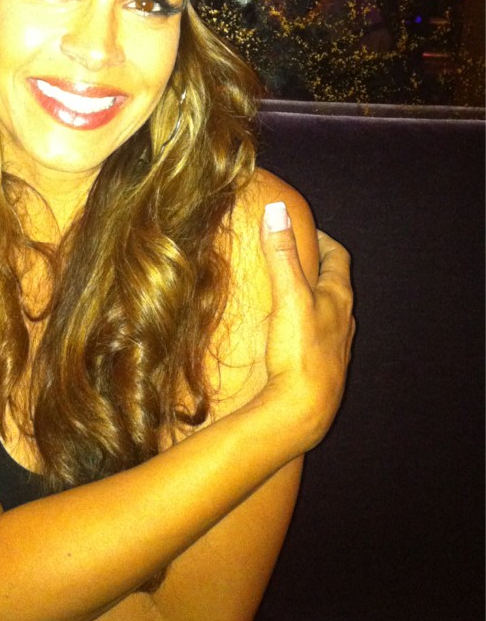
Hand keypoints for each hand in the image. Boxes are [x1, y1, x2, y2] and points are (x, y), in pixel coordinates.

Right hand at [259, 203, 354, 452]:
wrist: (303, 411)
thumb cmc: (299, 351)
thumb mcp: (288, 295)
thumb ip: (281, 253)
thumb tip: (276, 209)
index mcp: (339, 298)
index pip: (338, 257)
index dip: (323, 240)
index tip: (304, 230)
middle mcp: (344, 320)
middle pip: (335, 284)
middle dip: (316, 267)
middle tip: (293, 257)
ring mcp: (336, 346)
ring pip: (329, 312)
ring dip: (313, 297)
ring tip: (289, 292)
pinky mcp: (324, 368)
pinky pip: (319, 336)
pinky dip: (307, 324)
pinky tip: (289, 333)